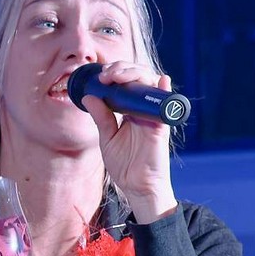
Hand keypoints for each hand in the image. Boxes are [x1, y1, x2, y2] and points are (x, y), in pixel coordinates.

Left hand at [80, 60, 176, 220]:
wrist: (136, 186)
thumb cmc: (124, 164)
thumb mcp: (107, 138)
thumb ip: (101, 117)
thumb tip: (88, 96)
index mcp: (129, 110)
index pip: (126, 83)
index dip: (116, 72)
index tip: (101, 76)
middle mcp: (142, 109)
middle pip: (139, 78)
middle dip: (123, 69)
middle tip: (107, 74)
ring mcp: (153, 115)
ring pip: (151, 85)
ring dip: (137, 74)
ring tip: (120, 75)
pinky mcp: (161, 127)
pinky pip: (166, 106)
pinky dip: (164, 91)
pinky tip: (160, 81)